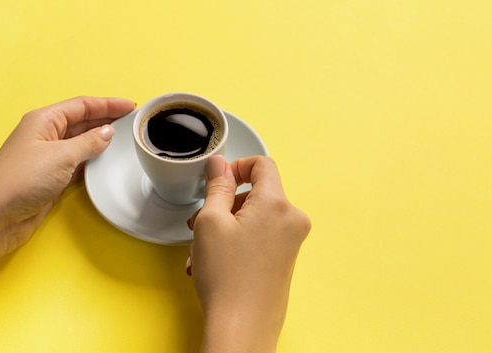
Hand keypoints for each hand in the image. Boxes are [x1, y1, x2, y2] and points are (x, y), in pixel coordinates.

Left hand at [0, 96, 134, 352]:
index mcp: (44, 120)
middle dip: (106, 119)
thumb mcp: (61, 157)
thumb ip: (88, 142)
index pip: (81, 105)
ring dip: (101, 139)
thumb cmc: (23, 180)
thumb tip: (107, 132)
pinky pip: (78, 161)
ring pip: (81, 141)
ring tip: (126, 139)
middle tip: (133, 121)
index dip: (108, 104)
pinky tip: (108, 161)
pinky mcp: (52, 177)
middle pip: (82, 120)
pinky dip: (93, 159)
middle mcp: (46, 134)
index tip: (132, 106)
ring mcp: (48, 156)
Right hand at [187, 155, 310, 352]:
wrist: (241, 327)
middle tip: (199, 221)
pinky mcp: (285, 258)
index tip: (219, 179)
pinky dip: (236, 241)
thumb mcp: (210, 221)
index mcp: (277, 204)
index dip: (237, 166)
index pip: (262, 164)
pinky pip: (259, 236)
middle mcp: (291, 220)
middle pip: (256, 193)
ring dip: (225, 226)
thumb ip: (217, 185)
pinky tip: (212, 261)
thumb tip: (219, 164)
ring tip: (201, 249)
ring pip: (253, 217)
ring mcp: (290, 241)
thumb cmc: (227, 278)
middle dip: (224, 204)